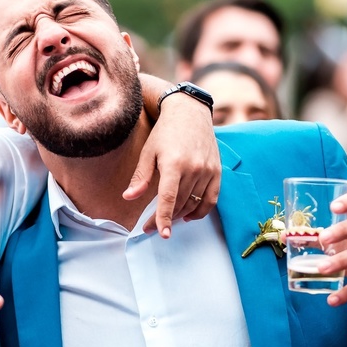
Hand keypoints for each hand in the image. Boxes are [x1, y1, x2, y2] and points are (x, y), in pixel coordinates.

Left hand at [126, 86, 220, 237]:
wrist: (190, 112)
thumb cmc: (165, 132)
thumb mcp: (148, 152)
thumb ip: (140, 177)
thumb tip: (128, 197)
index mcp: (174, 163)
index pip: (168, 198)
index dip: (163, 218)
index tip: (159, 233)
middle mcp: (194, 168)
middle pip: (180, 204)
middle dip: (165, 219)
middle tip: (151, 227)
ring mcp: (208, 170)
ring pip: (194, 204)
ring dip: (180, 215)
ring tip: (167, 218)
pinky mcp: (217, 171)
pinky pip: (211, 199)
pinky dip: (201, 211)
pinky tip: (188, 216)